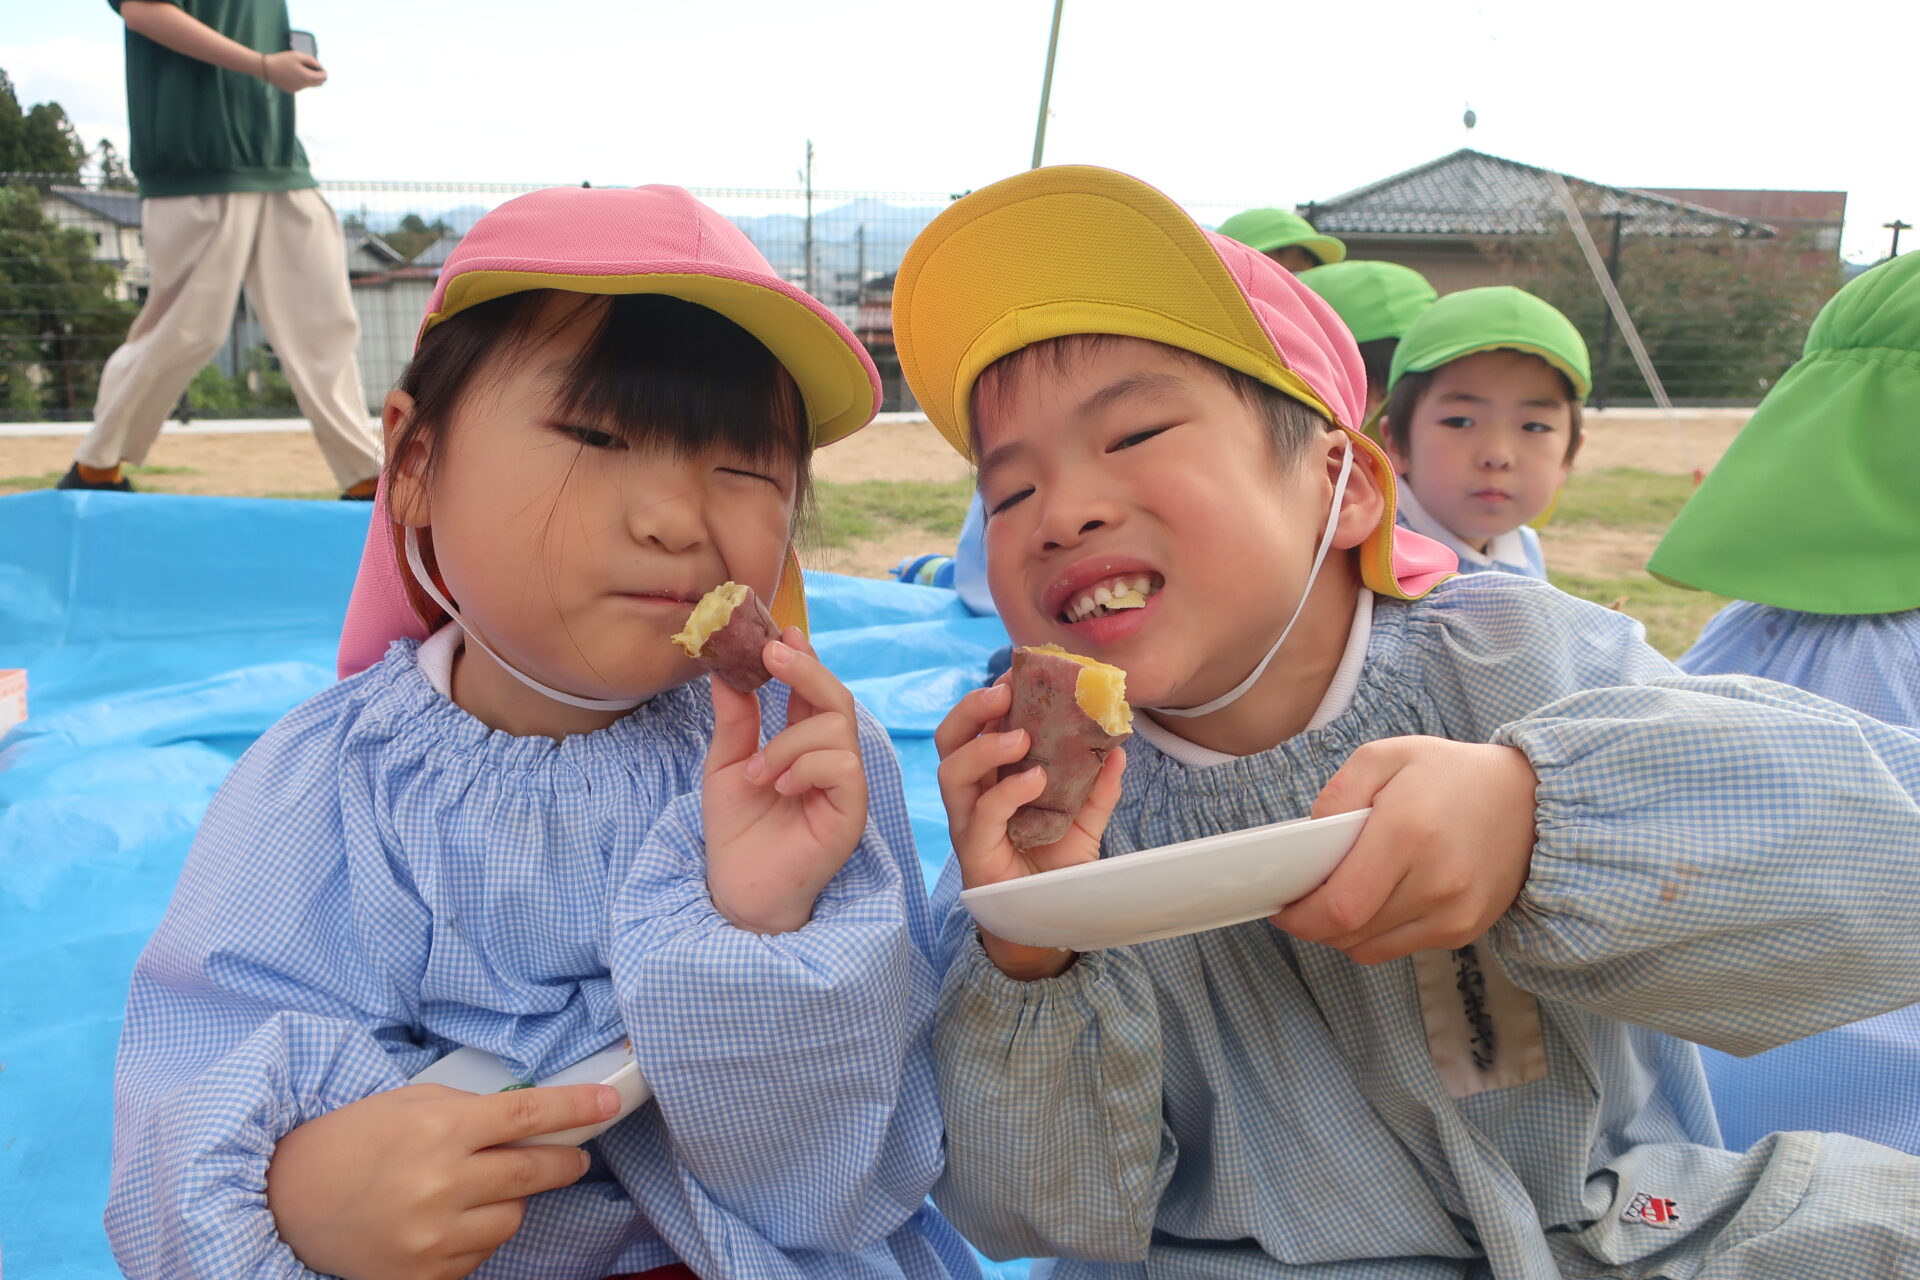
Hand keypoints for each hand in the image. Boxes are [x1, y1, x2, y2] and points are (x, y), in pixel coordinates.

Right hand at [262, 50, 325, 91]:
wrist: (266, 68)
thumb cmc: (282, 60)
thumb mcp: (297, 55)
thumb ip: (311, 59)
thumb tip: (318, 65)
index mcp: (307, 77)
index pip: (323, 77)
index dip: (323, 71)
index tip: (319, 66)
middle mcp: (304, 85)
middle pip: (319, 83)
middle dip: (318, 76)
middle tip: (312, 67)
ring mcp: (298, 89)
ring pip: (309, 85)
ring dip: (308, 78)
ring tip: (299, 68)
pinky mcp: (291, 90)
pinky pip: (301, 86)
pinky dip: (301, 81)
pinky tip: (292, 73)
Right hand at [265, 1082, 616, 1279]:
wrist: (286, 1201)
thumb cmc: (352, 1141)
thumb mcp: (412, 1102)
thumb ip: (475, 1109)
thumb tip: (537, 1116)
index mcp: (438, 1127)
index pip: (530, 1114)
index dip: (578, 1109)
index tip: (609, 1105)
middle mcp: (439, 1183)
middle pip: (535, 1170)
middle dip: (567, 1159)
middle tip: (574, 1153)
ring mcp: (432, 1236)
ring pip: (513, 1217)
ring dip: (512, 1199)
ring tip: (478, 1187)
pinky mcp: (424, 1275)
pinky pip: (481, 1253)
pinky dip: (476, 1234)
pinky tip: (447, 1218)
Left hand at [703, 628, 868, 933]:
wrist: (738, 889)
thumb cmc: (737, 832)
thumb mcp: (727, 764)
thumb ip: (736, 719)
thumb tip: (725, 669)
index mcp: (805, 743)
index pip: (814, 690)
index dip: (803, 658)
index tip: (779, 631)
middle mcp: (831, 759)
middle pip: (837, 698)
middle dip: (806, 669)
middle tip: (772, 653)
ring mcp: (846, 786)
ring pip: (836, 729)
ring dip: (788, 742)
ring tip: (757, 773)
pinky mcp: (851, 813)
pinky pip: (843, 767)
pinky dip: (806, 767)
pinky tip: (779, 787)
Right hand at [934, 680, 1125, 979]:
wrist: (1050, 922)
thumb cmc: (1055, 866)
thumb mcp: (1084, 821)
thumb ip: (1098, 787)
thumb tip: (1121, 748)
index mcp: (992, 777)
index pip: (977, 727)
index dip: (990, 699)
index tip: (1017, 674)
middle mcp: (973, 795)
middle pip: (950, 740)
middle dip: (970, 710)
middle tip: (1003, 692)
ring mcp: (968, 823)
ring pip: (951, 772)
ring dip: (983, 746)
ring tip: (1020, 736)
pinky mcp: (974, 853)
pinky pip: (980, 815)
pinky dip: (1006, 792)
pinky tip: (1035, 780)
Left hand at [1272, 736, 1538, 964]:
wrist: (1530, 800)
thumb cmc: (1450, 775)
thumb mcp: (1385, 756)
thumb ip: (1337, 795)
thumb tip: (1308, 841)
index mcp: (1408, 834)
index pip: (1339, 905)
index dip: (1299, 916)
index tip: (1281, 906)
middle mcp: (1436, 882)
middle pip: (1348, 932)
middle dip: (1312, 922)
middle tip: (1302, 898)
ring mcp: (1455, 913)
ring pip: (1369, 948)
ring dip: (1341, 930)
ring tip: (1340, 894)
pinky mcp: (1465, 929)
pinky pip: (1398, 948)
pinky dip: (1374, 932)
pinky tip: (1377, 900)